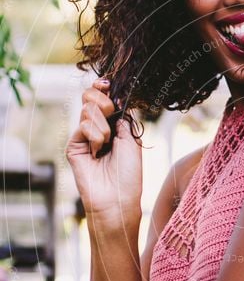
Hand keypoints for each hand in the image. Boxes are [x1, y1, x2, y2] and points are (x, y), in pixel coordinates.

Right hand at [66, 79, 142, 227]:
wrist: (117, 197)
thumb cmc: (128, 174)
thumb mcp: (131, 140)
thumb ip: (122, 117)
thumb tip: (114, 97)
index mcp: (113, 127)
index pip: (103, 100)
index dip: (102, 88)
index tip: (106, 83)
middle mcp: (97, 130)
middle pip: (91, 98)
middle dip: (102, 101)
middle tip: (110, 114)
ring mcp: (84, 137)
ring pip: (87, 110)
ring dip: (102, 125)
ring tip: (106, 144)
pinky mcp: (73, 146)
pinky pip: (83, 125)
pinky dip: (94, 135)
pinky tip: (97, 151)